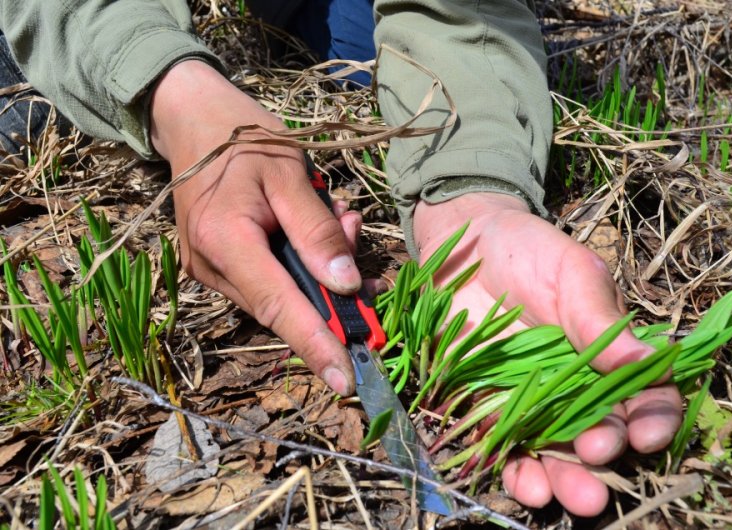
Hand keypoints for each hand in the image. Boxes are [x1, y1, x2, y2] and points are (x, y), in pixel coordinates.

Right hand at [150, 60, 360, 395]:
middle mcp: (210, 266)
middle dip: (333, 289)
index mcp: (224, 238)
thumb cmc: (245, 137)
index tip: (347, 381)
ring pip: (281, 295)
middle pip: (284, 304)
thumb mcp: (291, 173)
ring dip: (320, 271)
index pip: (279, 306)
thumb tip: (347, 286)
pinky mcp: (216, 268)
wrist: (193, 119)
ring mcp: (209, 271)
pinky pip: (269, 282)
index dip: (316, 345)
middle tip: (356, 232)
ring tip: (338, 217)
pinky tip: (317, 228)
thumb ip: (317, 232)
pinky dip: (301, 265)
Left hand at [414, 193, 682, 516]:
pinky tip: (526, 487)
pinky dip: (518, 473)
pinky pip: (506, 449)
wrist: (462, 244)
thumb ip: (600, 318)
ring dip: (566, 479)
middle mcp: (577, 387)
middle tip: (598, 460)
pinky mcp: (489, 407)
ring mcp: (533, 401)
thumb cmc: (526, 249)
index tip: (645, 435)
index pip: (646, 396)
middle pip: (603, 435)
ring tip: (567, 497)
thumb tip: (652, 362)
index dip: (652, 419)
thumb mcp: (571, 271)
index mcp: (609, 354)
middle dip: (604, 457)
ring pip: (558, 453)